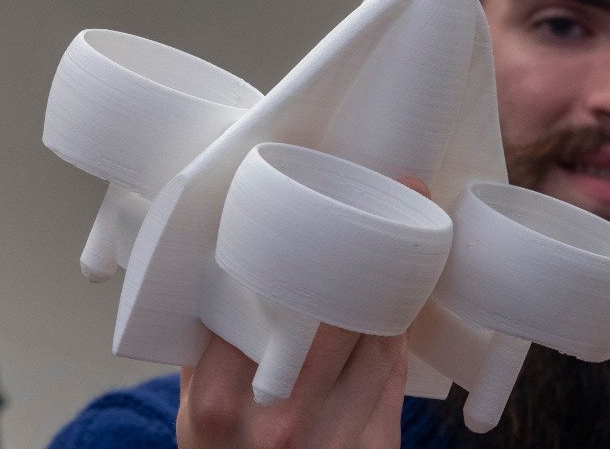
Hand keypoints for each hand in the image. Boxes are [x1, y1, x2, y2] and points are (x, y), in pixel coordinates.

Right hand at [176, 177, 431, 447]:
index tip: (314, 196)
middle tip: (393, 187)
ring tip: (412, 227)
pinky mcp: (377, 445)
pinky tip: (406, 292)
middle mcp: (279, 417)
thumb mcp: (198, 409)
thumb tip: (221, 258)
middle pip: (334, 307)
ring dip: (396, 277)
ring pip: (378, 331)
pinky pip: (395, 367)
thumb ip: (207, 345)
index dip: (293, 244)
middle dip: (365, 245)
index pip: (262, 302)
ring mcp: (335, 434)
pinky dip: (399, 325)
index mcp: (219, 401)